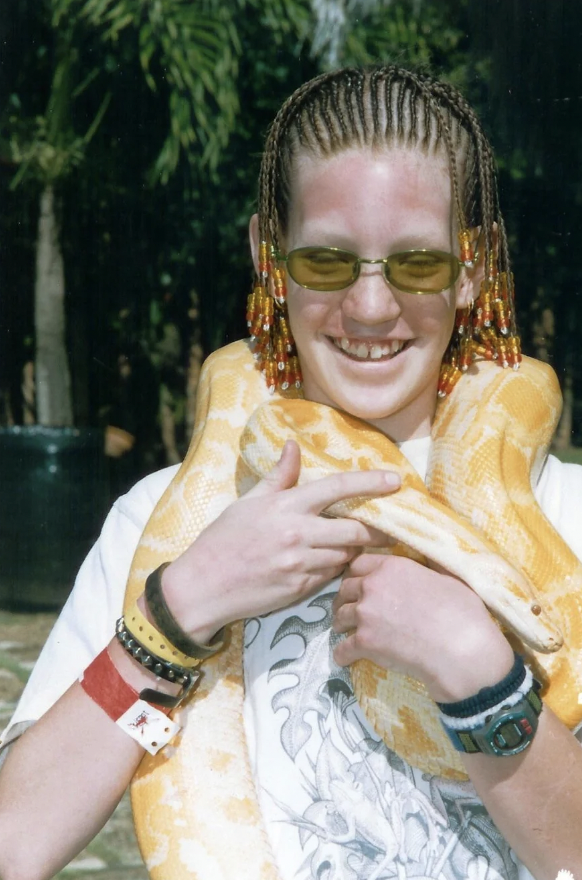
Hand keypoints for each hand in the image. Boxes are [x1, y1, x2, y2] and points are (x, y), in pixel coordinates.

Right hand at [161, 441, 399, 642]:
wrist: (203, 586)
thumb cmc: (222, 540)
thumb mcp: (248, 502)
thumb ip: (278, 477)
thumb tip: (294, 446)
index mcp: (286, 506)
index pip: (337, 488)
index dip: (370, 482)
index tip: (395, 481)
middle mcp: (298, 534)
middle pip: (355, 530)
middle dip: (378, 530)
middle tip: (390, 529)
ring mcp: (301, 564)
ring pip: (346, 555)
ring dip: (354, 550)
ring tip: (355, 545)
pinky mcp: (301, 589)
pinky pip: (331, 576)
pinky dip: (336, 567)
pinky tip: (330, 563)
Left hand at [332, 552, 514, 701]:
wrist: (461, 650)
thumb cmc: (462, 613)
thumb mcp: (448, 577)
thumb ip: (429, 567)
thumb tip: (430, 557)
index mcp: (392, 566)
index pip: (359, 564)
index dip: (358, 575)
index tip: (360, 585)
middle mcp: (373, 585)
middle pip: (345, 589)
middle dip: (346, 598)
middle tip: (351, 609)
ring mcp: (366, 614)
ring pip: (339, 616)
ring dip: (341, 624)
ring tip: (345, 632)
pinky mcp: (364, 642)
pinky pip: (342, 648)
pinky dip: (342, 654)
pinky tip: (345, 658)